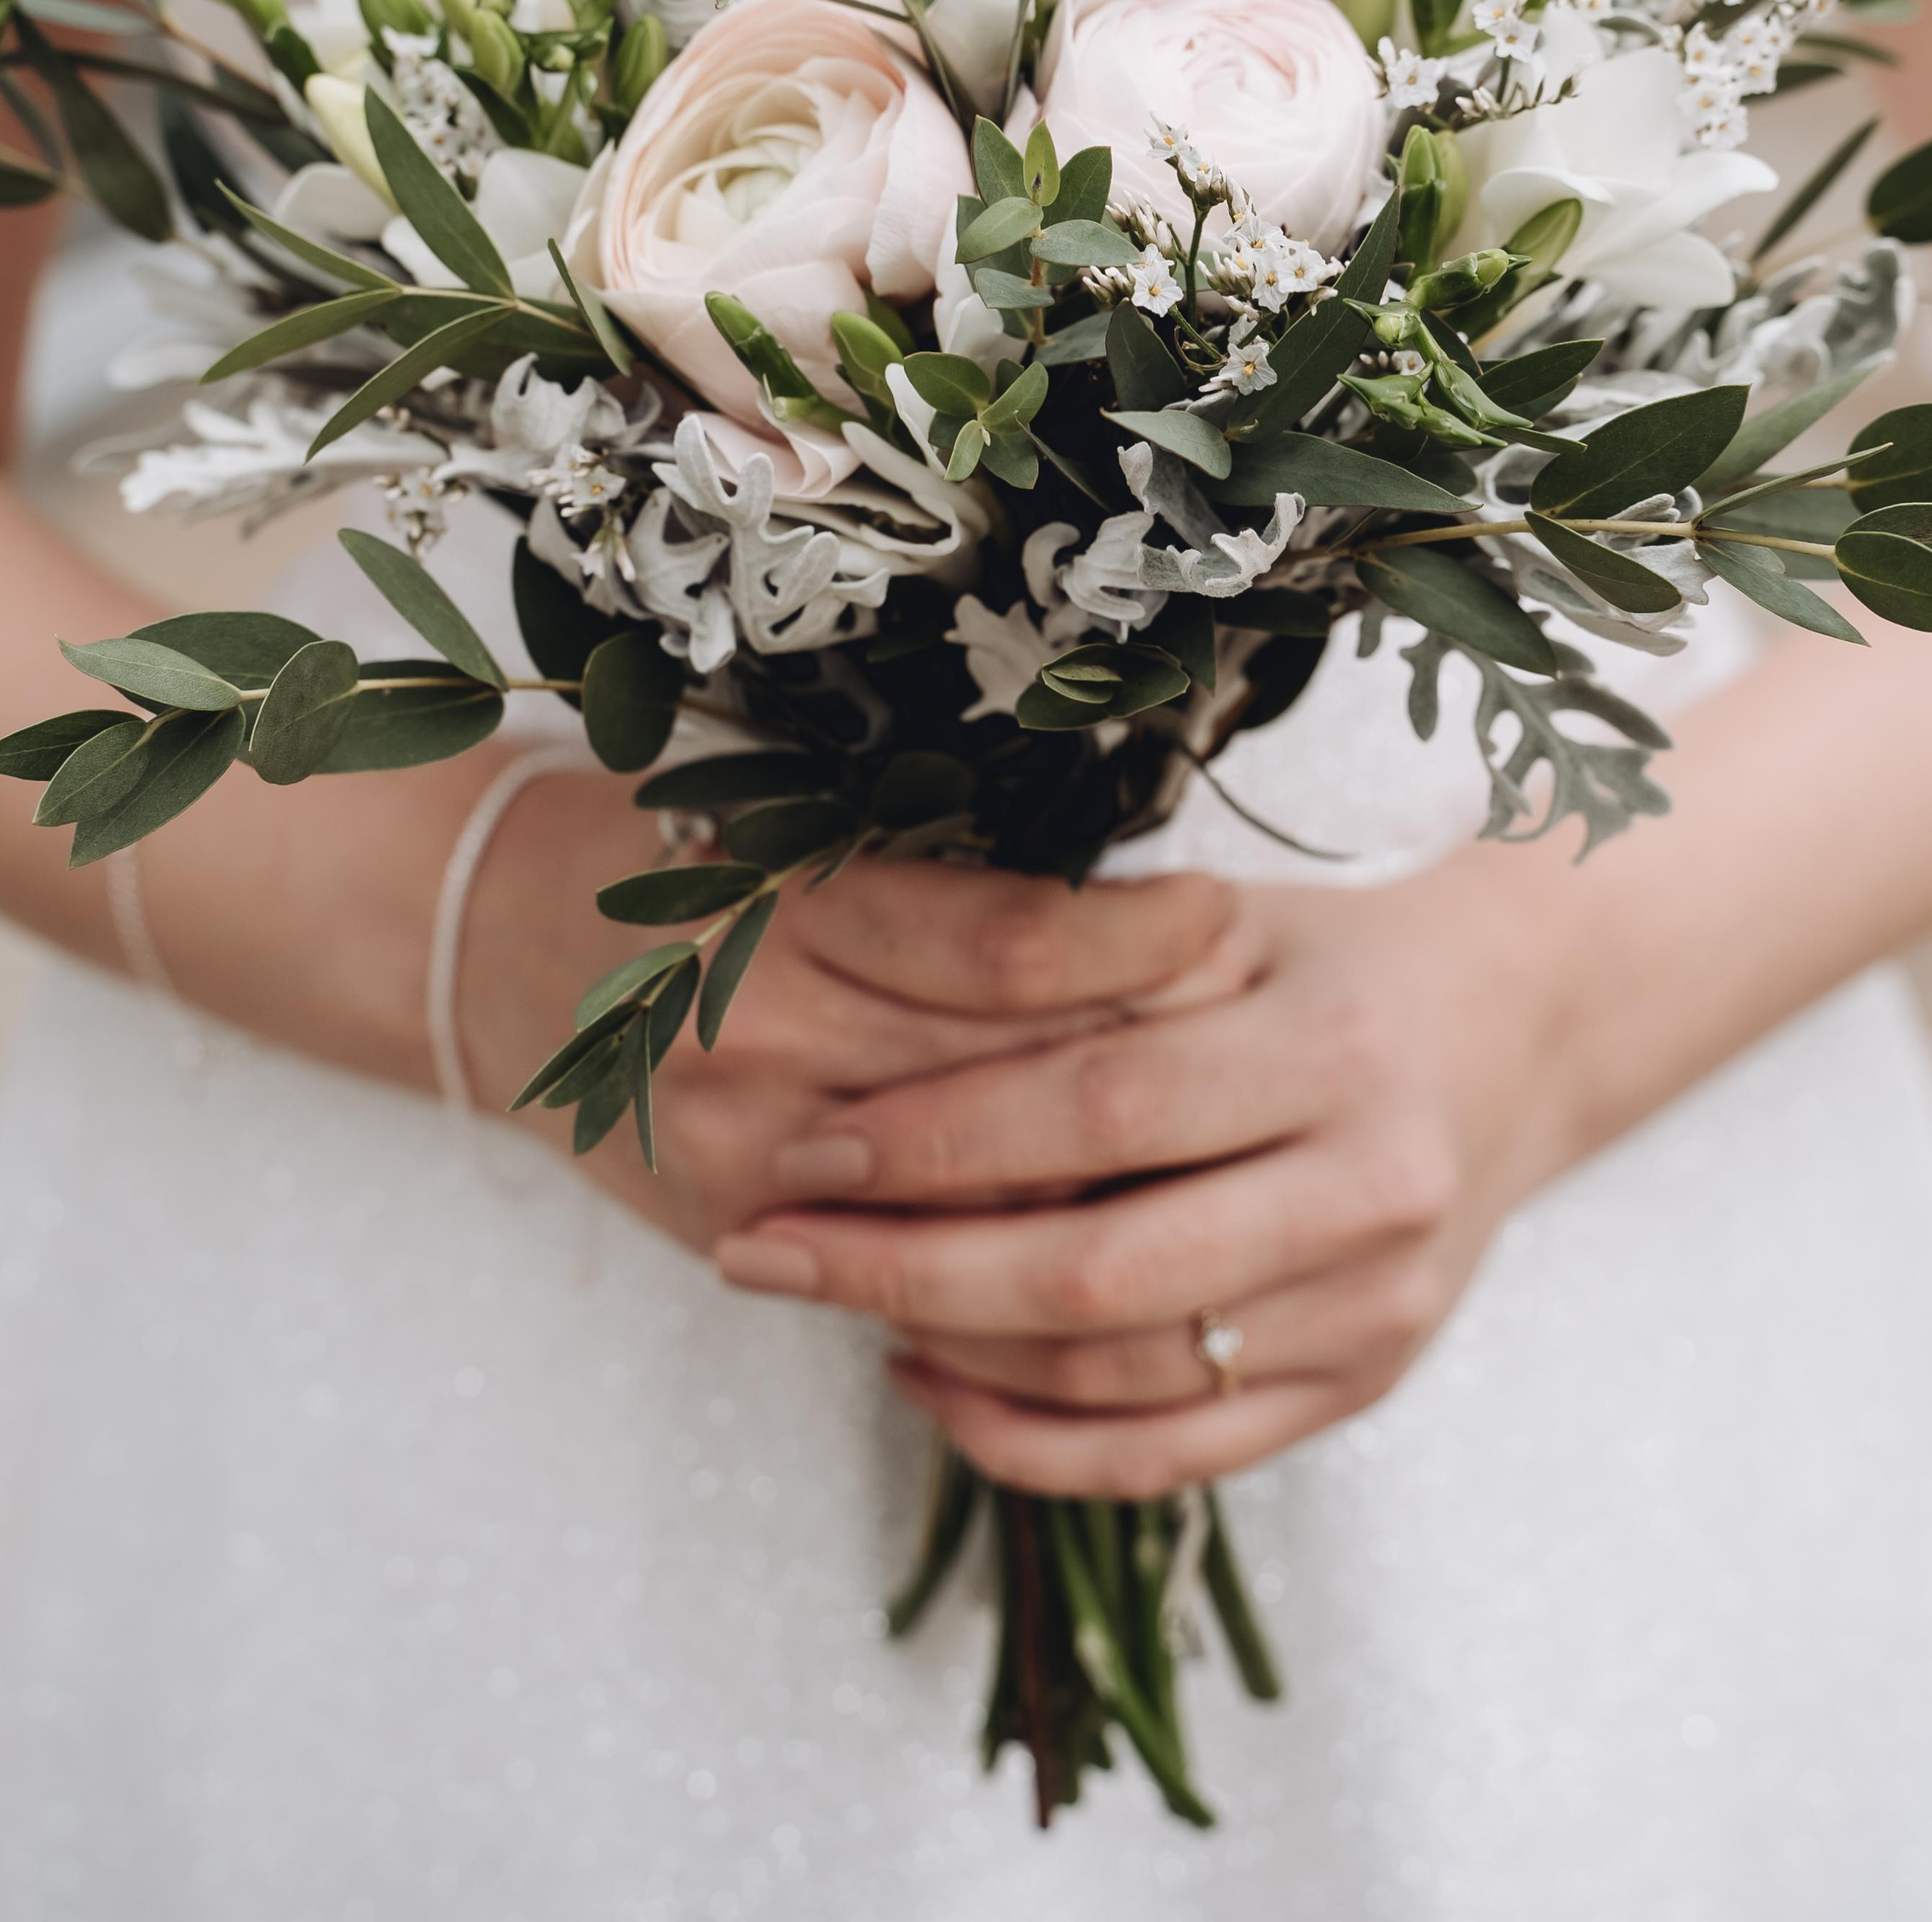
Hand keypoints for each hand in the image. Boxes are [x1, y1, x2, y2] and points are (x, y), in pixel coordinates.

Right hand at [463, 780, 1245, 1254]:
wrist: (489, 951)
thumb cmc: (664, 856)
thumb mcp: (790, 823)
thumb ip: (947, 884)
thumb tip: (1158, 922)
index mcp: (793, 905)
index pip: (1001, 943)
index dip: (1129, 941)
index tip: (1227, 915)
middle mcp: (768, 1036)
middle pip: (1012, 1082)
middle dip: (1155, 1079)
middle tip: (1274, 1053)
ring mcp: (750, 1152)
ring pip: (978, 1199)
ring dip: (1110, 1188)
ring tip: (1228, 1157)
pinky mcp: (736, 1233)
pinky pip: (913, 1277)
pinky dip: (1016, 1260)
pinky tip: (1106, 1241)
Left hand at [713, 869, 1582, 1495]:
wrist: (1512, 1035)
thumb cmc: (1328, 961)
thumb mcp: (1229, 919)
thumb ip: (1089, 960)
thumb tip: (881, 1004)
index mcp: (1331, 1050)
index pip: (1100, 1112)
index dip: (940, 1139)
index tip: (808, 1147)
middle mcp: (1369, 1193)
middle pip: (1100, 1273)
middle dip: (907, 1269)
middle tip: (768, 1248)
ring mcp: (1374, 1310)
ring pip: (1126, 1381)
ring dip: (954, 1357)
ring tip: (833, 1304)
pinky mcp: (1362, 1385)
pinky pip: (1173, 1457)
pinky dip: (1035, 1442)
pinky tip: (933, 1384)